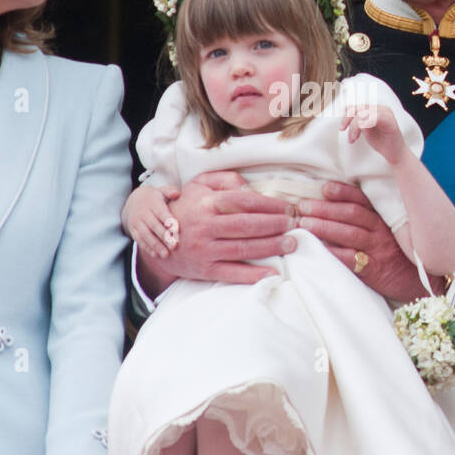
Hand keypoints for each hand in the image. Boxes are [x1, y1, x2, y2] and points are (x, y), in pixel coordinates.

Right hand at [123, 186, 180, 259]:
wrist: (134, 200)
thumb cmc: (154, 198)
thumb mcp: (161, 191)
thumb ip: (169, 191)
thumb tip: (177, 194)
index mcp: (153, 203)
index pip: (162, 213)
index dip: (169, 222)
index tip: (177, 231)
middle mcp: (143, 213)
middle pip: (154, 226)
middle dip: (164, 237)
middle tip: (174, 246)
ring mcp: (137, 222)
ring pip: (146, 235)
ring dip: (156, 246)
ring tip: (166, 255)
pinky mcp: (133, 230)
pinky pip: (139, 240)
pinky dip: (147, 248)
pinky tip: (156, 255)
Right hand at [137, 172, 296, 293]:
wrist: (159, 238)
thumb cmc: (187, 207)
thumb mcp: (200, 185)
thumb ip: (226, 180)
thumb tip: (251, 188)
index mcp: (207, 203)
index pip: (244, 201)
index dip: (269, 205)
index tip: (288, 208)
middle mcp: (205, 226)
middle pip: (247, 225)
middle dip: (275, 225)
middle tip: (295, 225)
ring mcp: (204, 250)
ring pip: (243, 248)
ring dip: (270, 247)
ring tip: (291, 244)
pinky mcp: (204, 269)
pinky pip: (232, 273)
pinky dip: (253, 275)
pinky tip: (272, 273)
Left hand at [296, 181, 425, 300]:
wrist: (422, 282)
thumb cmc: (399, 255)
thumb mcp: (389, 233)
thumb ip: (368, 221)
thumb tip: (334, 210)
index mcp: (383, 219)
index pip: (361, 200)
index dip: (342, 192)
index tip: (324, 188)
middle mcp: (380, 231)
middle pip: (351, 214)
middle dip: (325, 208)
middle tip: (302, 206)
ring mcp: (378, 249)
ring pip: (349, 233)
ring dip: (324, 227)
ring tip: (303, 223)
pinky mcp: (375, 269)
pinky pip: (351, 259)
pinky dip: (333, 252)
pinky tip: (317, 249)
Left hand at [340, 104, 406, 164]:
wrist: (395, 154)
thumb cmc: (381, 142)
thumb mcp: (365, 130)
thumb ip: (358, 120)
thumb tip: (346, 110)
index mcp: (375, 109)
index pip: (356, 106)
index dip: (346, 115)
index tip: (342, 128)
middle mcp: (381, 108)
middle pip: (358, 108)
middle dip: (347, 120)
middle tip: (343, 131)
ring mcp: (386, 113)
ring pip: (364, 113)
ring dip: (354, 126)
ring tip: (352, 139)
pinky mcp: (390, 121)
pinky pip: (374, 117)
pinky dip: (363, 125)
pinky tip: (358, 136)